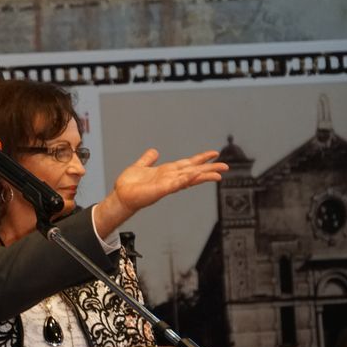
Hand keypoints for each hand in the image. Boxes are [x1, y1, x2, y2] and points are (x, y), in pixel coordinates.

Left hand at [94, 149, 227, 237]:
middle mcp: (170, 178)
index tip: (214, 154)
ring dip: (203, 175)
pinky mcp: (161, 190)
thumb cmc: (129, 185)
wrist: (121, 196)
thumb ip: (148, 159)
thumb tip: (154, 151)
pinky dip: (185, 180)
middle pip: (193, 171)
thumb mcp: (139, 166)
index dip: (201, 159)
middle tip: (226, 166)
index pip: (187, 164)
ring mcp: (167, 184)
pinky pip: (176, 184)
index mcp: (166, 172)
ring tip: (217, 173)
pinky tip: (195, 175)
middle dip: (209, 169)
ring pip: (189, 178)